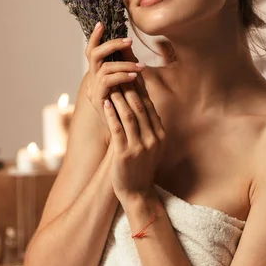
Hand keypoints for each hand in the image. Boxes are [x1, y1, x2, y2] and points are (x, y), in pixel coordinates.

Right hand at [84, 22, 146, 132]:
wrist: (121, 136)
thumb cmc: (127, 109)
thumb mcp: (129, 85)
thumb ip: (128, 68)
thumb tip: (130, 47)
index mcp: (97, 74)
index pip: (92, 51)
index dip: (95, 37)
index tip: (102, 23)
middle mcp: (92, 80)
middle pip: (94, 54)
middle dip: (111, 44)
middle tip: (128, 41)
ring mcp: (93, 90)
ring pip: (103, 67)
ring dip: (123, 63)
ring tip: (140, 66)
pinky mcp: (99, 100)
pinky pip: (107, 82)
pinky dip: (122, 76)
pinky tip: (135, 76)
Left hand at [103, 84, 165, 203]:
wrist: (137, 192)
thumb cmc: (141, 166)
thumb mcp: (151, 144)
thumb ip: (149, 125)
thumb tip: (143, 102)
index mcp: (160, 134)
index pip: (149, 105)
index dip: (140, 89)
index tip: (131, 75)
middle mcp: (153, 138)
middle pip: (140, 106)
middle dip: (129, 88)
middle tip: (119, 74)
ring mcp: (140, 146)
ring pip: (129, 115)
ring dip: (119, 97)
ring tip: (111, 85)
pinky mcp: (125, 153)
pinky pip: (117, 128)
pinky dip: (111, 113)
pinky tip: (105, 103)